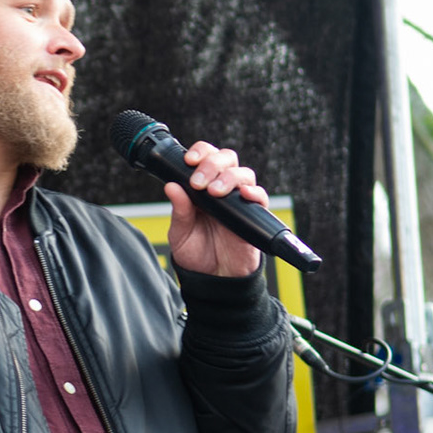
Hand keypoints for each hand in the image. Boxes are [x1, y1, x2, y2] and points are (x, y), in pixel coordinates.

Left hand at [164, 141, 265, 277]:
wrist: (213, 280)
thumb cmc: (197, 254)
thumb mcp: (180, 234)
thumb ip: (179, 211)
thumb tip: (171, 186)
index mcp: (202, 188)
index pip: (205, 158)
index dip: (200, 153)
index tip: (189, 161)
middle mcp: (222, 190)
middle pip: (226, 159)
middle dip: (212, 164)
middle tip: (199, 182)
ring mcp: (239, 201)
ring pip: (244, 174)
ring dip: (229, 177)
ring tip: (214, 192)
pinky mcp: (254, 216)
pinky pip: (261, 197)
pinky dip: (254, 192)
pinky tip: (243, 195)